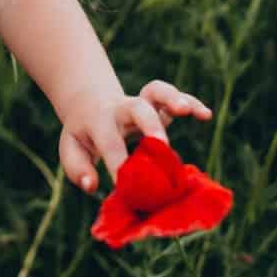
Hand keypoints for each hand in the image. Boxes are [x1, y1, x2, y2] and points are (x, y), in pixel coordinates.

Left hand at [57, 80, 212, 193]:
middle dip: (149, 125)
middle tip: (162, 145)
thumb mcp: (70, 149)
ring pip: (154, 91)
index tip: (128, 185)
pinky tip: (206, 115)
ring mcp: (139, 102)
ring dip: (171, 98)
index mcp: (97, 121)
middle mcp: (120, 108)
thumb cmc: (82, 134)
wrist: (89, 102)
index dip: (119, 163)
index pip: (110, 142)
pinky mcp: (157, 103)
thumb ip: (77, 168)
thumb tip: (92, 185)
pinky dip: (191, 101)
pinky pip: (174, 96)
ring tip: (186, 110)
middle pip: (135, 108)